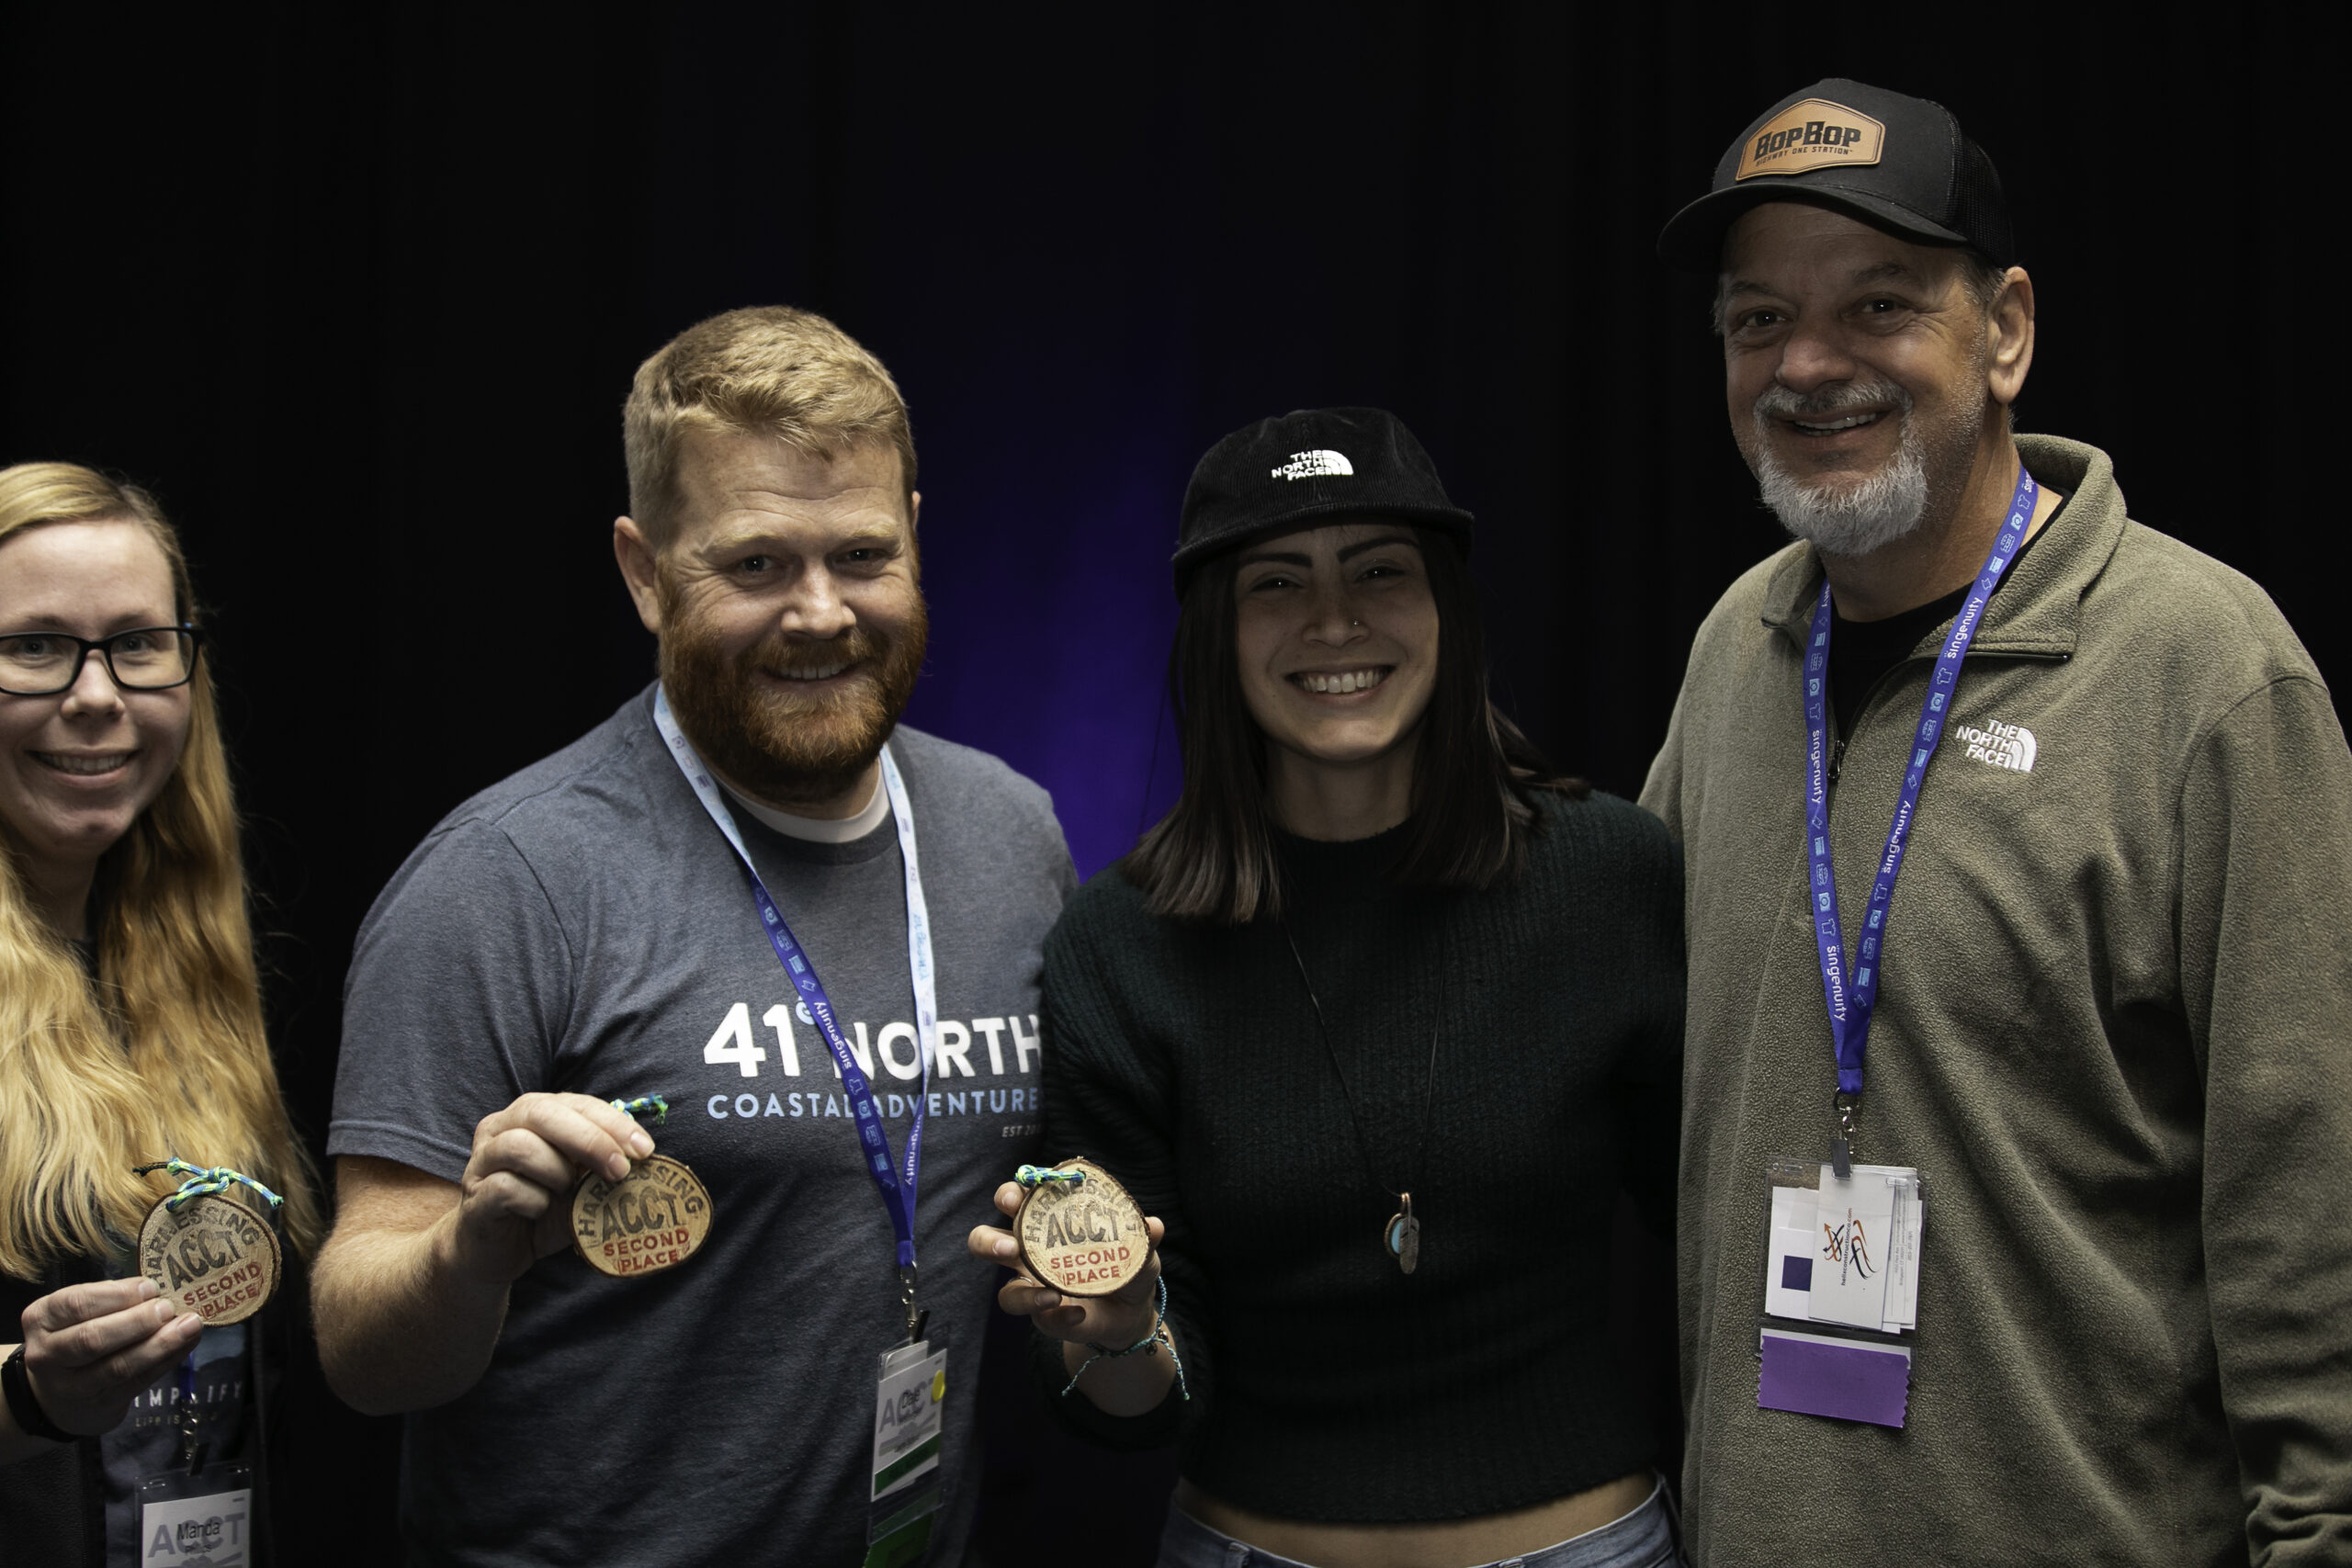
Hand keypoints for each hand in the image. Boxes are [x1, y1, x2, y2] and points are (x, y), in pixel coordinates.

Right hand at [16, 1278, 200, 1436]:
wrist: (57, 1396)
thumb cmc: (75, 1336)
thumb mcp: (77, 1313)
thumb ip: (110, 1299)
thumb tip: (157, 1289)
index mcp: (41, 1320)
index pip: (75, 1304)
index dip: (116, 1295)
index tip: (150, 1287)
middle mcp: (48, 1354)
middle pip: (93, 1339)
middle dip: (136, 1322)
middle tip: (168, 1308)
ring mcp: (72, 1386)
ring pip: (117, 1366)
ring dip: (160, 1344)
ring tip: (190, 1325)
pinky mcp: (101, 1404)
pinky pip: (138, 1382)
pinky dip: (167, 1361)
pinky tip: (187, 1344)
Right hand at [445, 1093, 654, 1286]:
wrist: (495, 1250)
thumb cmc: (542, 1208)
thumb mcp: (580, 1184)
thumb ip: (602, 1167)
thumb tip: (644, 1162)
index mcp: (532, 1114)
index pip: (575, 1103)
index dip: (612, 1122)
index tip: (644, 1149)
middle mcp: (501, 1128)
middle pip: (542, 1113)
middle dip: (590, 1139)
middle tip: (621, 1169)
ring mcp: (482, 1161)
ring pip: (519, 1146)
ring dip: (557, 1171)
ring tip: (568, 1192)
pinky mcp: (473, 1197)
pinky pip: (506, 1188)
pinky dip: (534, 1201)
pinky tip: (541, 1211)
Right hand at [967, 1181, 1164, 1347]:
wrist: (1131, 1312)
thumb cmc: (1126, 1266)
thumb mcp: (1140, 1250)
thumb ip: (1144, 1238)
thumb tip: (1153, 1225)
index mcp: (1047, 1224)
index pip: (1018, 1201)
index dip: (1011, 1195)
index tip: (1016, 1198)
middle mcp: (1030, 1254)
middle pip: (986, 1241)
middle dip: (989, 1241)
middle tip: (1009, 1246)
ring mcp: (1033, 1289)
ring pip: (1005, 1294)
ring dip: (1023, 1295)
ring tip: (1051, 1294)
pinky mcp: (1045, 1318)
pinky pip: (1042, 1321)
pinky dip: (1060, 1317)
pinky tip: (1079, 1313)